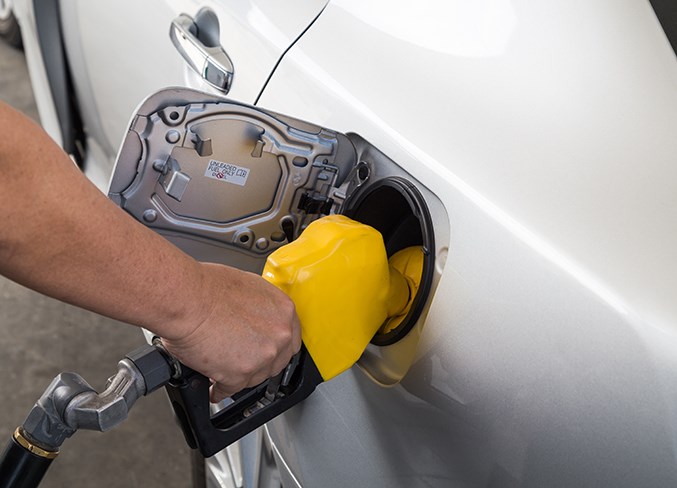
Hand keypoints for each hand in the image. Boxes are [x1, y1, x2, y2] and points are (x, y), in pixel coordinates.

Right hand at [161, 262, 300, 402]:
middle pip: (276, 361)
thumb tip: (256, 319)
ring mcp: (261, 357)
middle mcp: (279, 335)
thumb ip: (261, 309)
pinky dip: (220, 390)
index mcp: (284, 311)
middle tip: (244, 360)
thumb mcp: (248, 287)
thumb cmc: (207, 287)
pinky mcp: (239, 374)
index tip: (266, 350)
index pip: (290, 339)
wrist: (186, 298)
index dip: (276, 347)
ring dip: (241, 377)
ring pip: (255, 378)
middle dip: (260, 363)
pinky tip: (215, 387)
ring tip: (225, 371)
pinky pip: (231, 389)